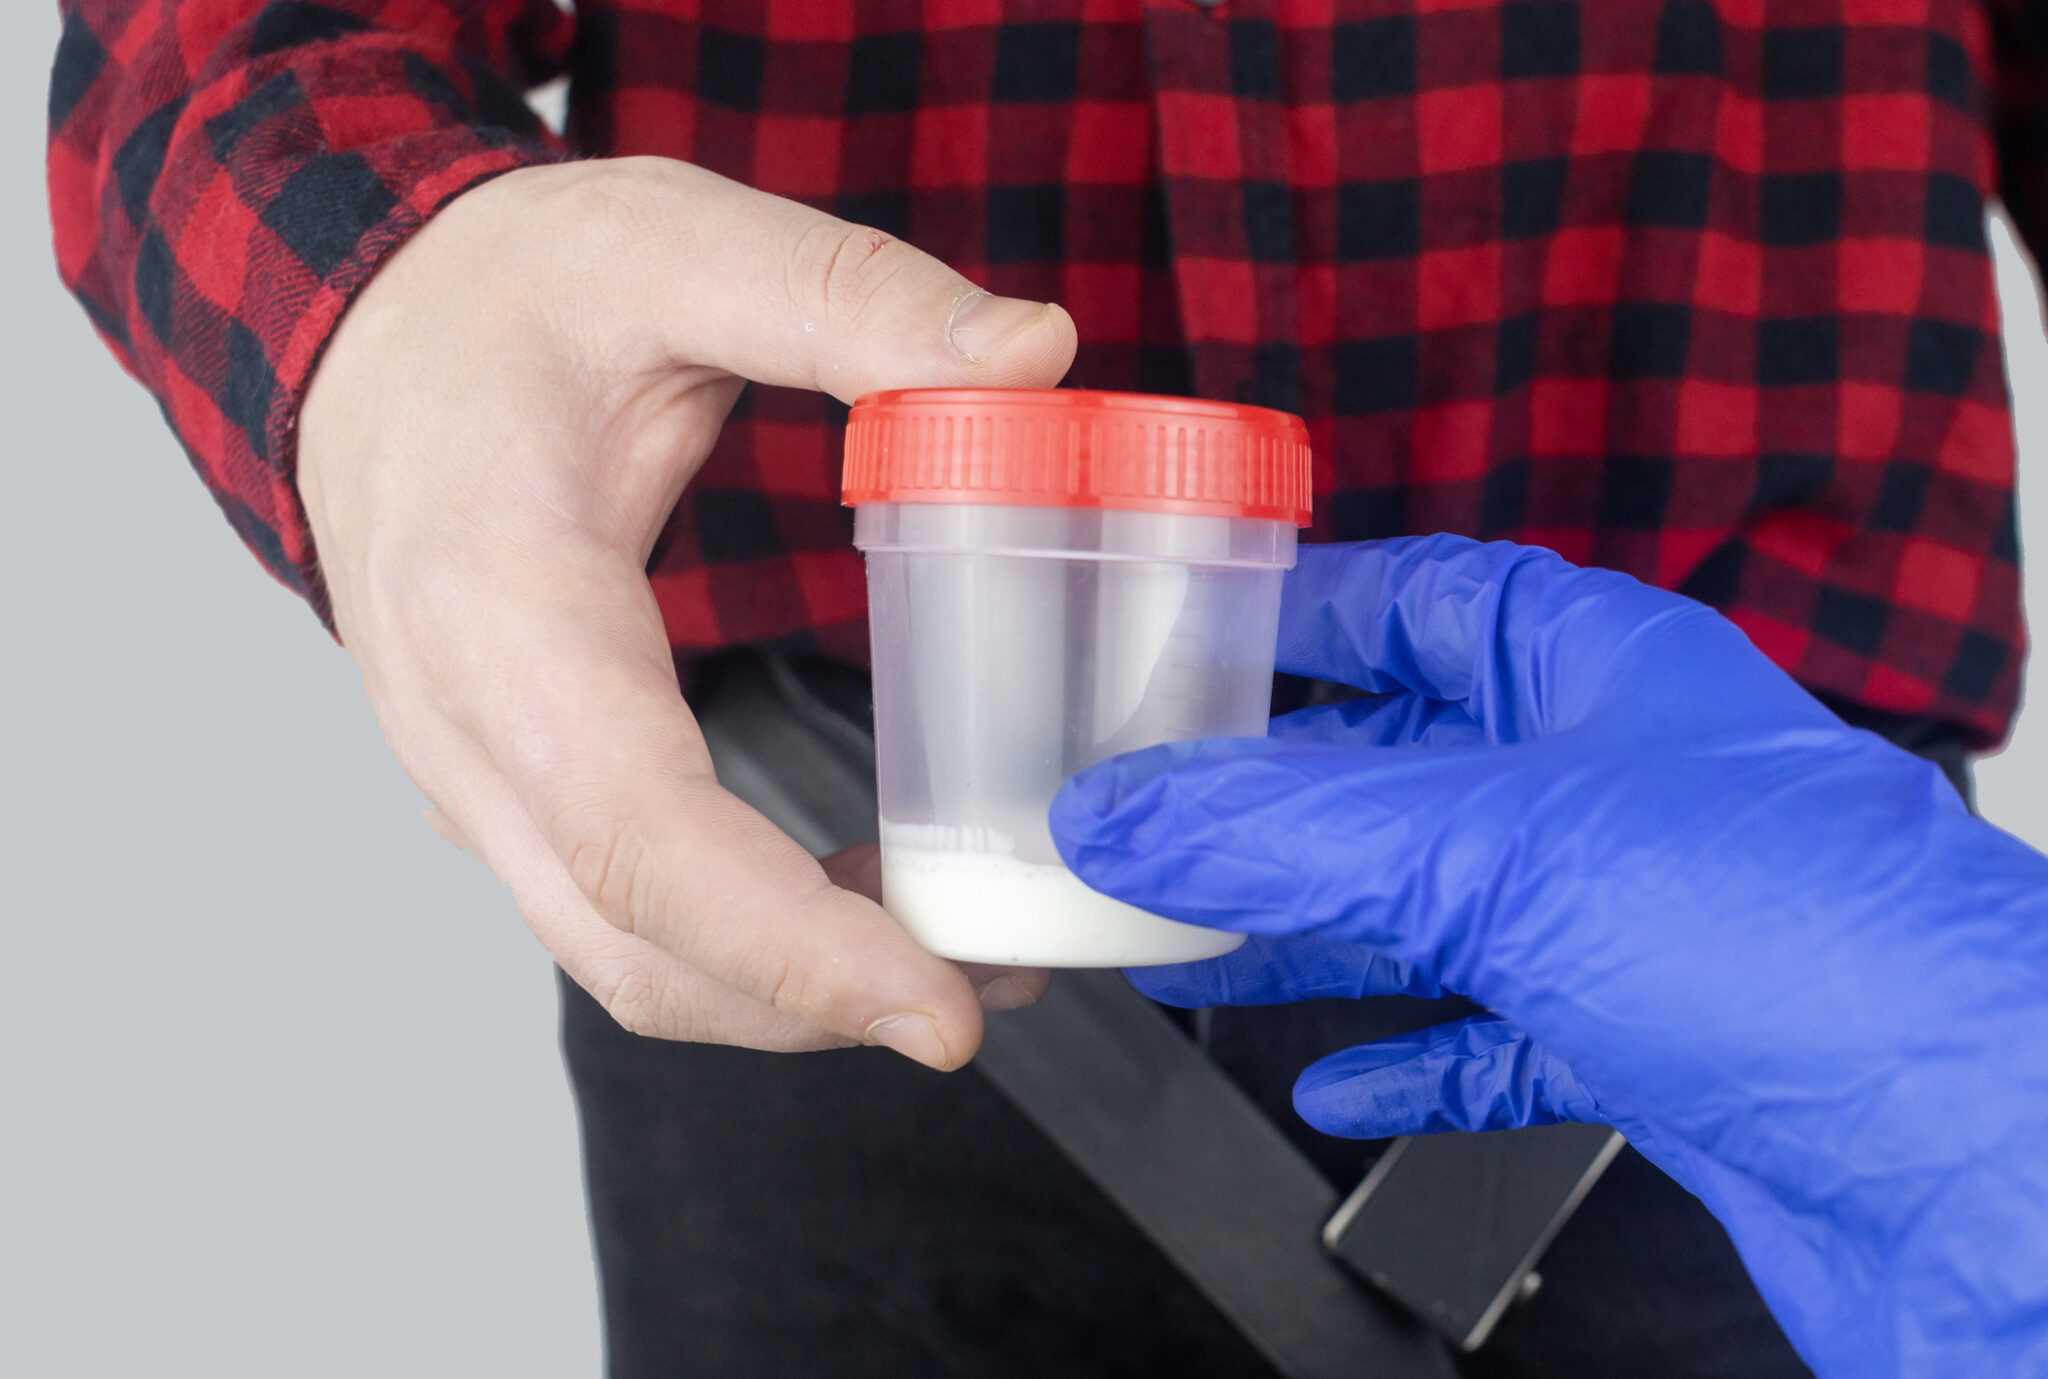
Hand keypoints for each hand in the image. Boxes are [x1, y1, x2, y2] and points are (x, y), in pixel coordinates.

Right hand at [300, 158, 1070, 1066]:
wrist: (366, 341)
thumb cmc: (501, 298)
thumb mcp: (675, 243)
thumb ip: (849, 299)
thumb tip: (1036, 353)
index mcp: (499, 604)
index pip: (639, 835)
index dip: (792, 944)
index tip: (938, 1009)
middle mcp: (466, 732)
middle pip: (641, 947)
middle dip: (823, 1003)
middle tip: (1002, 989)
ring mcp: (476, 782)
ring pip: (630, 957)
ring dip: (795, 991)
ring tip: (972, 955)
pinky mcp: (514, 794)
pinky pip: (625, 915)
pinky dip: (751, 945)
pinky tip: (873, 905)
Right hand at [1050, 537, 2047, 1377]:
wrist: (1992, 1171)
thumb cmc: (1823, 952)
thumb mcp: (1502, 849)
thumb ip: (1290, 831)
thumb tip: (1126, 810)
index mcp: (1603, 671)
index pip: (1422, 599)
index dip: (1301, 610)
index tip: (1186, 635)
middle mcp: (1621, 783)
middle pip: (1405, 766)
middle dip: (1271, 802)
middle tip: (1150, 824)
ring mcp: (1639, 919)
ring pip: (1435, 908)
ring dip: (1312, 933)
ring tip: (1193, 951)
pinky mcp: (1653, 1044)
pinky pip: (1500, 1035)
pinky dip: (1414, 1055)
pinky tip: (1344, 1079)